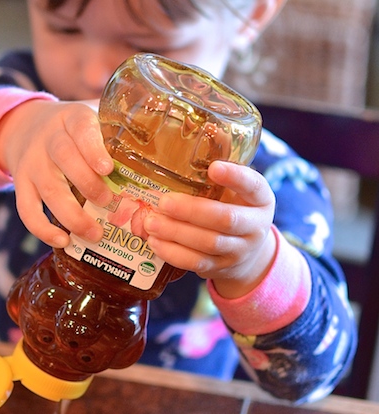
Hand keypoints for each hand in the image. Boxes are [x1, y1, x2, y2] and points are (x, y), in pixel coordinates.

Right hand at [0, 99, 113, 246]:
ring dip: (72, 215)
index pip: (81, 130)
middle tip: (109, 203)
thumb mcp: (90, 119)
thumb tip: (156, 165)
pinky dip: (43, 229)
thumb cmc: (72, 130)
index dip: (93, 150)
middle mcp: (48, 139)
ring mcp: (32, 163)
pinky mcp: (21, 184)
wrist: (25, 127)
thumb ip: (116, 135)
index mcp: (72, 119)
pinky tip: (63, 241)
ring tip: (94, 234)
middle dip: (88, 184)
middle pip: (64, 158)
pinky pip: (27, 209)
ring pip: (49, 188)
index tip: (108, 168)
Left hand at [142, 161, 276, 298]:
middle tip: (163, 202)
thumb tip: (182, 145)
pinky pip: (197, 263)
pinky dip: (173, 253)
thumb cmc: (235, 208)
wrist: (248, 252)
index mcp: (261, 199)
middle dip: (191, 211)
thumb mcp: (237, 190)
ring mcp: (239, 251)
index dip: (235, 177)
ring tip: (151, 222)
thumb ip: (218, 175)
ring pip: (208, 244)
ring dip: (176, 233)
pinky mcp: (221, 268)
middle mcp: (255, 226)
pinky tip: (155, 242)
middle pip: (225, 219)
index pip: (253, 186)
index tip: (213, 167)